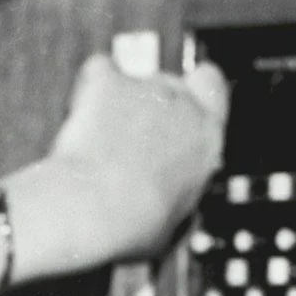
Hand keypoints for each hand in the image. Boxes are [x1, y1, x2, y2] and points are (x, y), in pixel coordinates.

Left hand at [0, 53, 228, 293]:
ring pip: (136, 79)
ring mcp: (146, 90)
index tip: (184, 110)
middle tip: (132, 136)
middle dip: (154, 105)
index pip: (214, 90)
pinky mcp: (110, 83)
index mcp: (206, 140)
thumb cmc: (130, 225)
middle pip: (173, 84)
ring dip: (121, 100)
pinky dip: (91, 85)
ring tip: (99, 137)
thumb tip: (171, 208)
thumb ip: (178, 198)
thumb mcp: (173, 225)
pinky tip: (82, 111)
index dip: (197, 95)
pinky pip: (101, 70)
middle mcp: (182, 107)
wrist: (92, 209)